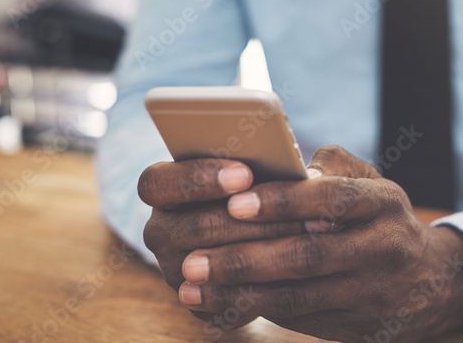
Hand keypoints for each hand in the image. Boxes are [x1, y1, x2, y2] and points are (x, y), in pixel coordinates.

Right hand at [138, 158, 306, 332]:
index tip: (245, 175)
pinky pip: (222, 301)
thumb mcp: (254, 166)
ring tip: (305, 240)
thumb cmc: (255, 186)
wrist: (256, 237)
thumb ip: (265, 159)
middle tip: (297, 212)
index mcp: (162, 189)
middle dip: (251, 219)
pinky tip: (293, 275)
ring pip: (211, 265)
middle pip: (195, 227)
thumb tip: (306, 173)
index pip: (156, 182)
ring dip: (262, 252)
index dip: (197, 178)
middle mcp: (160, 230)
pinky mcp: (196, 302)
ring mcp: (174, 269)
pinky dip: (259, 287)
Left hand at [176, 146, 462, 342]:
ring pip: (298, 296)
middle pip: (308, 256)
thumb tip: (282, 165)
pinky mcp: (359, 327)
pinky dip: (257, 309)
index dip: (283, 201)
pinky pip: (300, 318)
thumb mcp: (369, 180)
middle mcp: (384, 249)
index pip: (332, 198)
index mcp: (384, 202)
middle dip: (244, 259)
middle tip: (192, 258)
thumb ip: (328, 166)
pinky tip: (219, 302)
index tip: (234, 203)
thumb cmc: (380, 217)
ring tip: (192, 285)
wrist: (433, 283)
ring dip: (239, 292)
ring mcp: (373, 293)